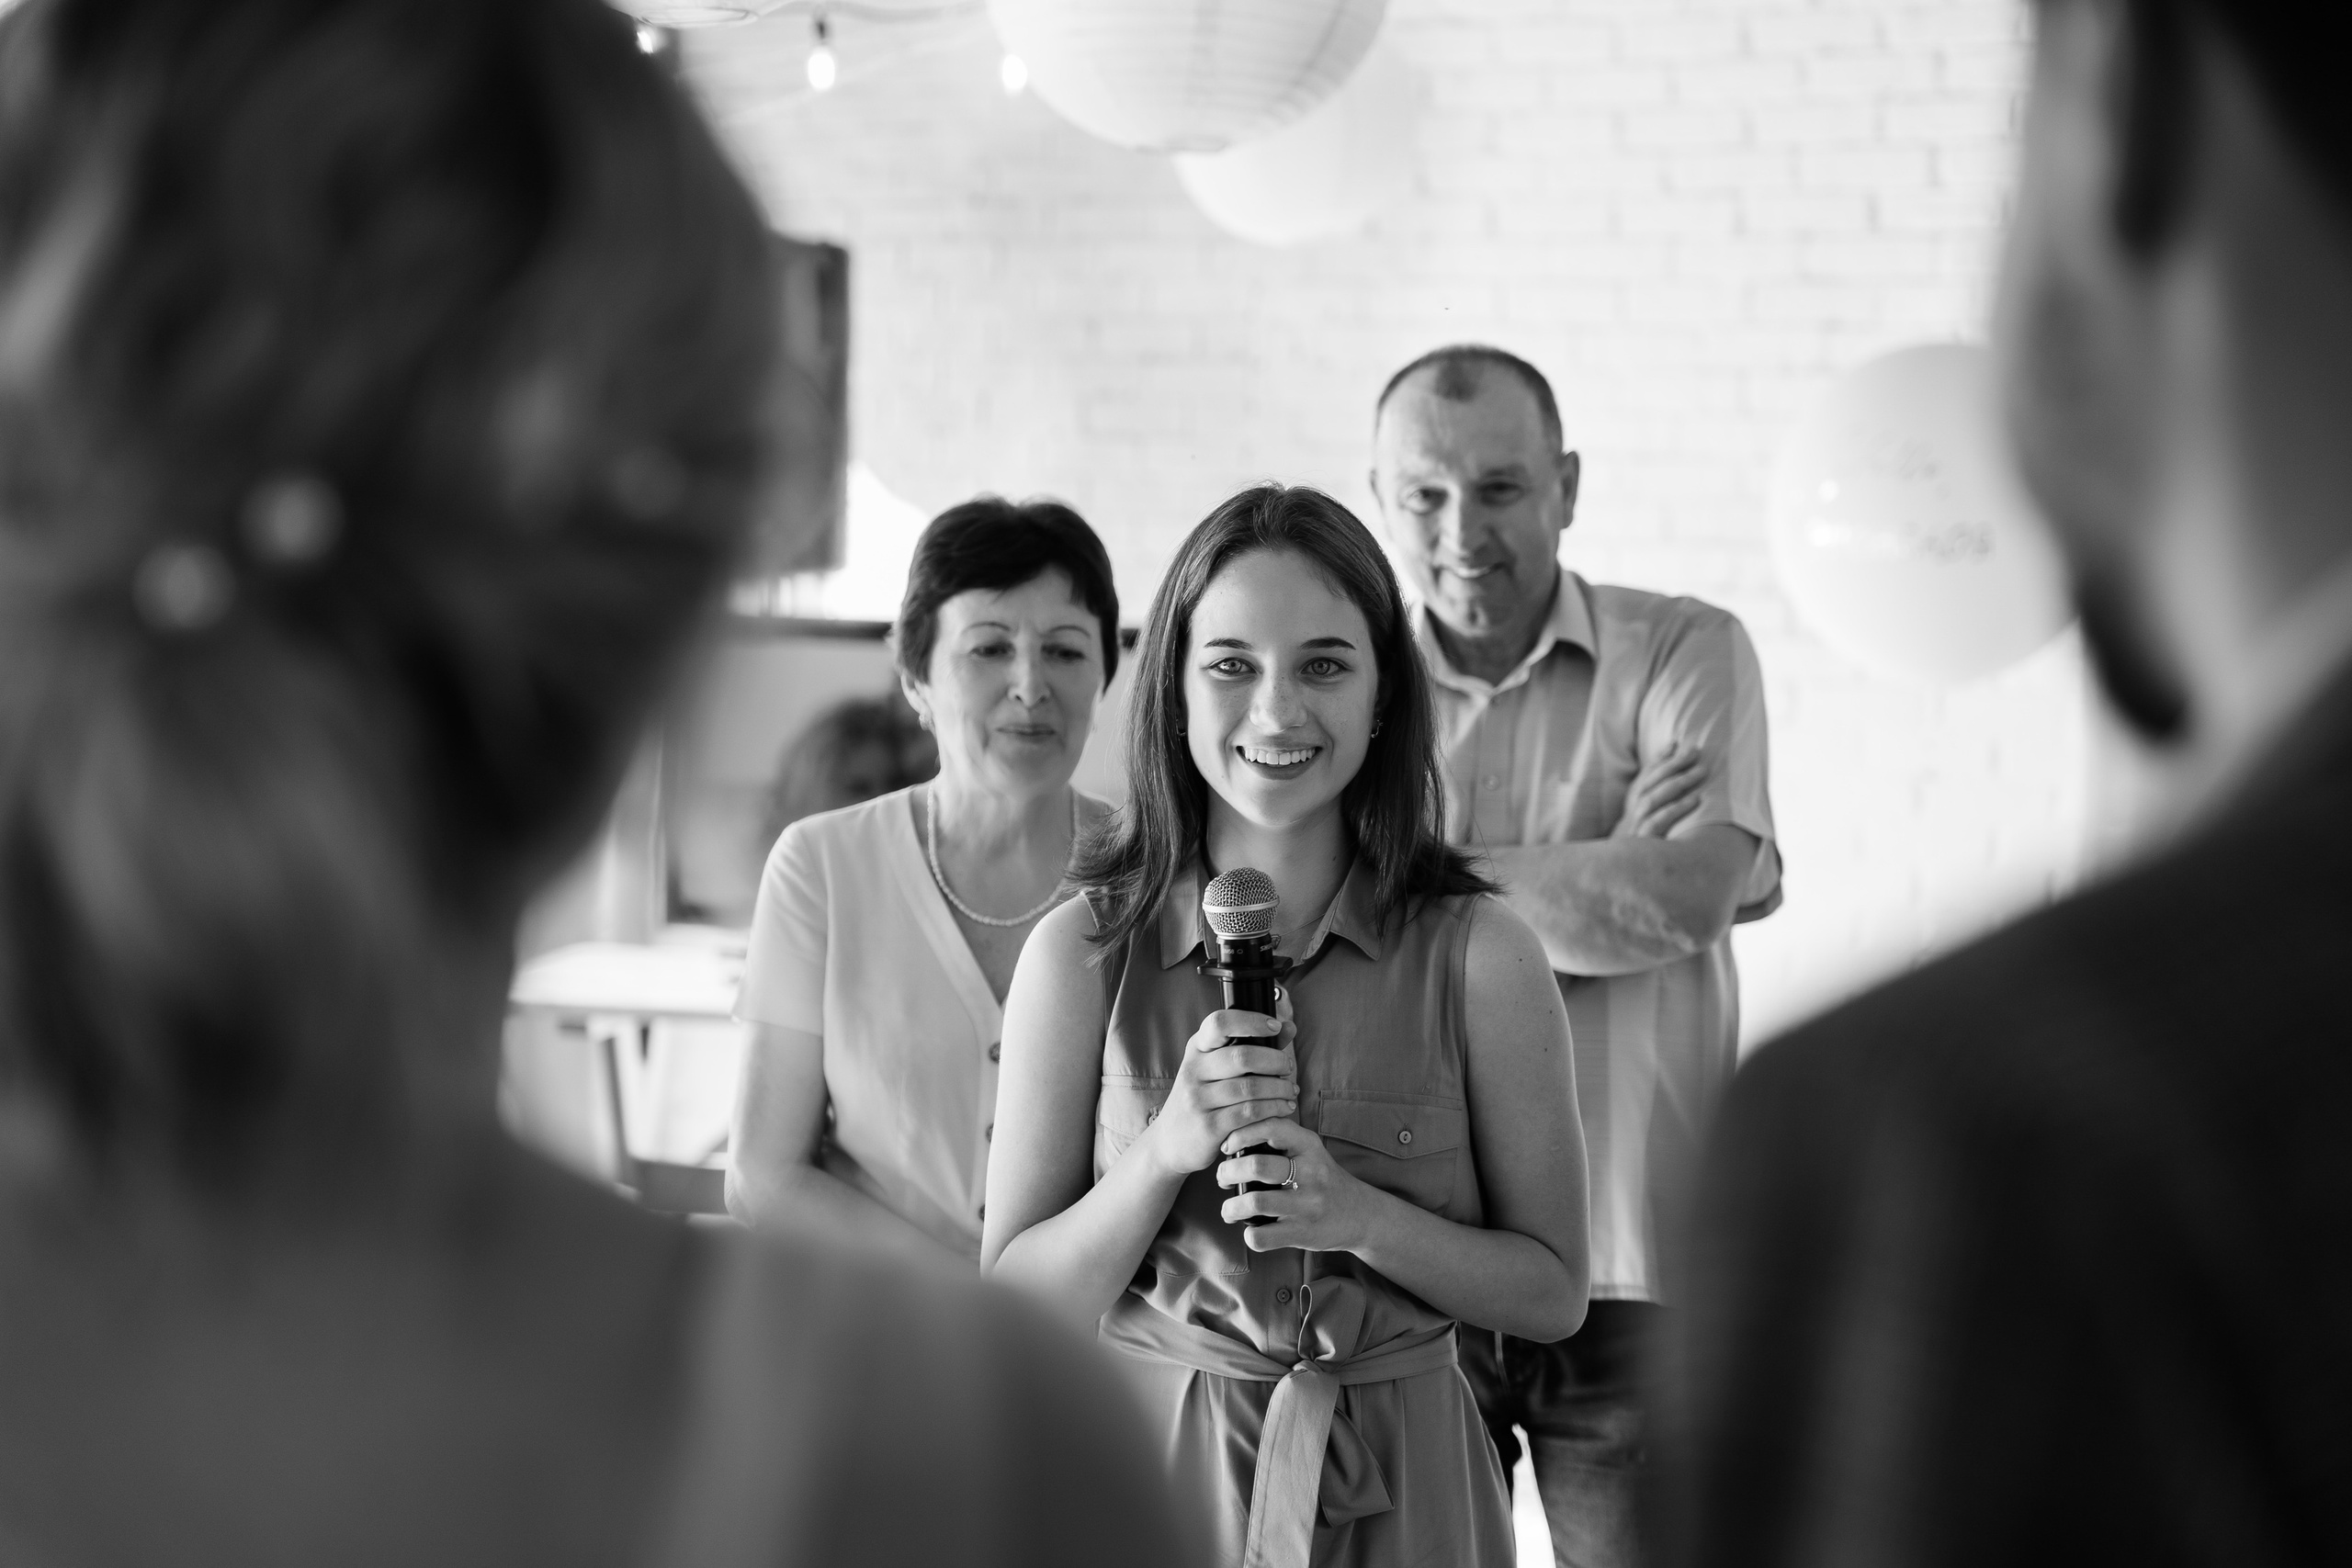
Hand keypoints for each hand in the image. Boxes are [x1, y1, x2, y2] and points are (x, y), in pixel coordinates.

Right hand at [1139, 989, 1297, 1178]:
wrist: (1169, 1143)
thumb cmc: (1201, 1099)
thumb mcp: (1215, 1069)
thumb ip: (1253, 1046)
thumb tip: (1289, 1026)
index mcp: (1196, 1049)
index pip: (1219, 1023)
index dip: (1251, 1020)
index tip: (1275, 1027)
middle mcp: (1193, 1070)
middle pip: (1242, 1056)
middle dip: (1275, 1061)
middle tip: (1287, 1068)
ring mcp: (1198, 1099)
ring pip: (1250, 1087)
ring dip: (1279, 1088)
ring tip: (1290, 1091)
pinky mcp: (1208, 1126)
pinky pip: (1249, 1113)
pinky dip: (1273, 1109)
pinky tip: (1282, 1109)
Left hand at [1216, 1116, 1375, 1252]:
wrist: (1363, 1215)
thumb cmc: (1324, 1181)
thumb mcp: (1311, 1152)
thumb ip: (1281, 1141)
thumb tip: (1232, 1138)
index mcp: (1309, 1146)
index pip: (1271, 1127)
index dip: (1240, 1134)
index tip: (1227, 1147)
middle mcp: (1311, 1173)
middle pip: (1256, 1165)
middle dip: (1228, 1172)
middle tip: (1223, 1179)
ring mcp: (1308, 1205)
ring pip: (1255, 1202)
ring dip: (1231, 1207)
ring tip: (1229, 1209)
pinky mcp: (1303, 1233)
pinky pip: (1262, 1236)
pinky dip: (1248, 1235)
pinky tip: (1249, 1230)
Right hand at [1613, 743, 1705, 838]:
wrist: (1631, 868)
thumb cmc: (1648, 834)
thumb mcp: (1651, 809)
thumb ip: (1660, 784)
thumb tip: (1676, 751)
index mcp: (1635, 800)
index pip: (1647, 774)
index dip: (1661, 757)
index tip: (1678, 743)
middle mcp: (1634, 809)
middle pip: (1650, 782)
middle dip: (1673, 765)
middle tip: (1695, 752)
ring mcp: (1637, 825)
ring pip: (1653, 798)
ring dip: (1678, 782)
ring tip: (1701, 771)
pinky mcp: (1644, 841)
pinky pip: (1658, 821)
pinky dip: (1676, 808)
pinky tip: (1695, 799)